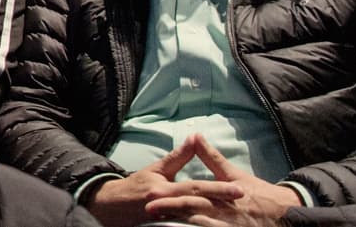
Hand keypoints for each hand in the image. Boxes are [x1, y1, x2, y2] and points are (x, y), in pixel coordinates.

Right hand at [87, 143, 242, 226]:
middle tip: (244, 200)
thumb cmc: (136, 186)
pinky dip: (199, 225)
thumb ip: (177, 157)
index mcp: (163, 189)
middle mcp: (165, 205)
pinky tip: (214, 225)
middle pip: (199, 205)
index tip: (239, 188)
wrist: (112, 206)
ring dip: (215, 218)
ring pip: (194, 219)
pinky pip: (184, 226)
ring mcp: (165, 219)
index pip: (195, 187)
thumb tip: (194, 138)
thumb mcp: (155, 169)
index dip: (218, 188)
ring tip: (235, 217)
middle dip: (222, 203)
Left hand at [143, 135, 300, 223]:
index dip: (172, 196)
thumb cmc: (256, 192)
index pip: (194, 193)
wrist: (287, 212)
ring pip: (203, 226)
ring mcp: (231, 226)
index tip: (151, 196)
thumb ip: (212, 158)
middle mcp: (226, 211)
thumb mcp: (233, 174)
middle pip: (195, 212)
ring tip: (161, 224)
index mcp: (223, 193)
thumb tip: (195, 135)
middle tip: (149, 211)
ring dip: (181, 225)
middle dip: (171, 212)